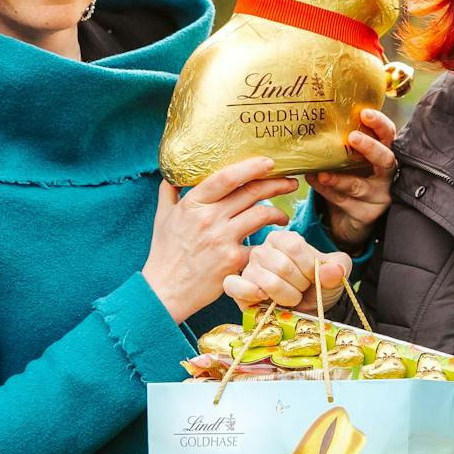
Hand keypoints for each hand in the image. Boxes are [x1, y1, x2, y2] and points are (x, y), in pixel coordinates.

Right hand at [142, 157, 296, 322]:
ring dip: (278, 213)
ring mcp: (222, 240)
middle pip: (251, 193)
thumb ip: (169, 193)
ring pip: (262, 215)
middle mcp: (209, 218)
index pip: (226, 177)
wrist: (165, 291)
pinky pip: (259, 246)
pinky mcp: (233, 261)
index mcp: (193, 204)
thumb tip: (172, 174)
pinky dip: (269, 243)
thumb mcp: (162, 218)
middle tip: (290, 182)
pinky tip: (273, 244)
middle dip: (276, 184)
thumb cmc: (165, 254)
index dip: (251, 167)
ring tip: (283, 217)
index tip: (269, 162)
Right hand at [225, 230, 352, 314]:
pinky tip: (264, 298)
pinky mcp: (236, 287)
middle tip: (301, 290)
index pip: (294, 246)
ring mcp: (247, 269)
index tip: (314, 277)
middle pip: (282, 266)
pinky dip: (250, 293)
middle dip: (299, 286)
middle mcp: (262, 250)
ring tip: (290, 298)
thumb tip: (333, 270)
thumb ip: (338, 268)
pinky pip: (234, 286)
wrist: (308, 311)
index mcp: (283, 238)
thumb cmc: (318, 287)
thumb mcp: (335, 275)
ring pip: (267, 282)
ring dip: (286, 297)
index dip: (309, 267)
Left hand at [306, 108, 396, 250]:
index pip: (388, 135)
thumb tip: (316, 120)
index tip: (365, 113)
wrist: (350, 218)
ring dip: (339, 178)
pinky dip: (327, 191)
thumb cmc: (351, 179)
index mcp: (383, 154)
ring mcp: (379, 196)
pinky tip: (315, 181)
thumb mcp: (350, 161)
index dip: (380, 124)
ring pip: (359, 186)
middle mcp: (386, 175)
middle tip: (352, 137)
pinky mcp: (367, 215)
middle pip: (385, 159)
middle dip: (369, 148)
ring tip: (321, 172)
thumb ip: (342, 144)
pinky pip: (344, 201)